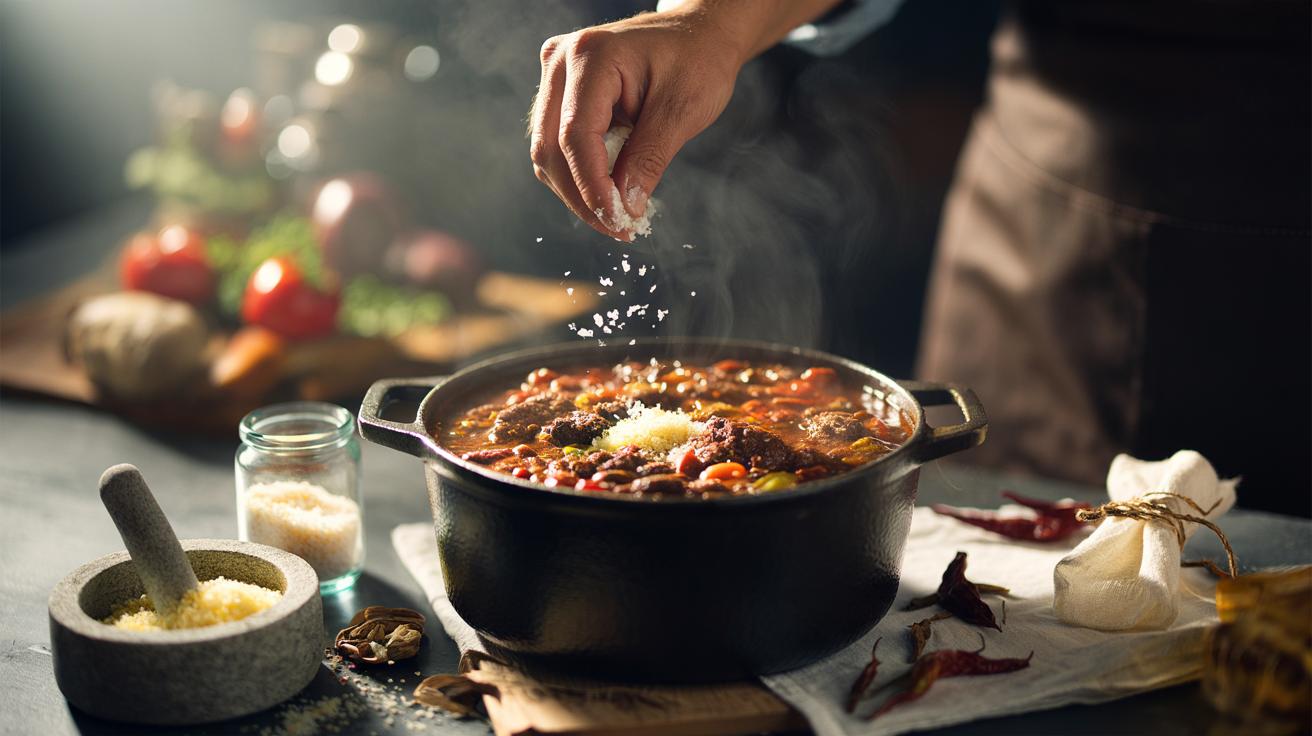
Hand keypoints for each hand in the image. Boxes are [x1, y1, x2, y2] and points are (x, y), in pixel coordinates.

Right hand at [529, 7, 745, 239]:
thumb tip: (624, 208)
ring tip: (617, 215)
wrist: (698, 34)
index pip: (575, 135)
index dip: (591, 186)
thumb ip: (649, 158)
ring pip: (548, 153)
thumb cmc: (697, 60)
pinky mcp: (560, 92)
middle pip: (551, 148)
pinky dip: (580, 175)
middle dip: (582, 197)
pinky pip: (557, 145)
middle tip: (619, 228)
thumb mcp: (682, 110)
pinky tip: (608, 191)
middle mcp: (560, 61)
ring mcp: (555, 75)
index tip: (616, 222)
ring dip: (578, 191)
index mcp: (590, 56)